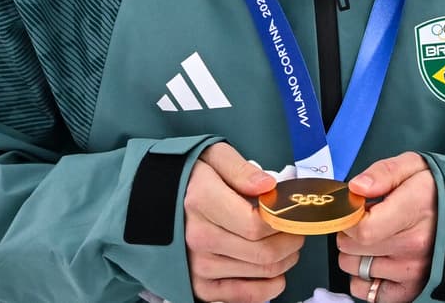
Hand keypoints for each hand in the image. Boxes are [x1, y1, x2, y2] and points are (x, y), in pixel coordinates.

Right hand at [184, 142, 304, 302]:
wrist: (149, 201)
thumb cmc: (187, 177)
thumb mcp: (212, 155)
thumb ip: (242, 170)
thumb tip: (269, 186)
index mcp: (201, 202)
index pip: (257, 224)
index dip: (283, 220)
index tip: (290, 211)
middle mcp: (198, 238)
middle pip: (264, 252)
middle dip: (291, 240)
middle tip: (295, 227)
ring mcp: (198, 265)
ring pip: (261, 273)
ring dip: (285, 260)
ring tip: (284, 243)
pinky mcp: (200, 286)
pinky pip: (245, 296)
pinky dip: (269, 287)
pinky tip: (275, 272)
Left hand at [337, 152, 436, 302]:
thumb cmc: (438, 190)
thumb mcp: (413, 166)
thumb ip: (382, 173)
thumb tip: (356, 187)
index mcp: (414, 211)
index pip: (361, 229)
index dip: (349, 218)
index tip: (356, 209)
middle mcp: (414, 246)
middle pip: (353, 249)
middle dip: (350, 233)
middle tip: (367, 221)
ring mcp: (413, 271)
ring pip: (356, 270)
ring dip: (357, 255)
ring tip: (377, 240)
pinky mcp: (412, 289)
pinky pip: (369, 293)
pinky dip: (366, 280)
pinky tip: (379, 262)